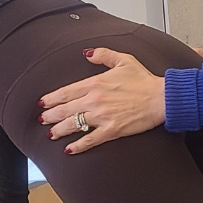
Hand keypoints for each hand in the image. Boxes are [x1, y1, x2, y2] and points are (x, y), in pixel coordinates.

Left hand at [39, 47, 165, 154]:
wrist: (160, 98)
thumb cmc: (144, 80)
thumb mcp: (124, 60)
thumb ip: (103, 55)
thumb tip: (87, 53)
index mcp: (95, 83)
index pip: (66, 92)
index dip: (51, 99)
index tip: (43, 103)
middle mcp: (94, 100)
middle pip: (65, 110)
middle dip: (50, 116)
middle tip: (42, 120)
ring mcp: (102, 116)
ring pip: (73, 125)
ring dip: (59, 130)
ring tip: (51, 134)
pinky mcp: (111, 130)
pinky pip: (89, 140)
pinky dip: (77, 146)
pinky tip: (69, 149)